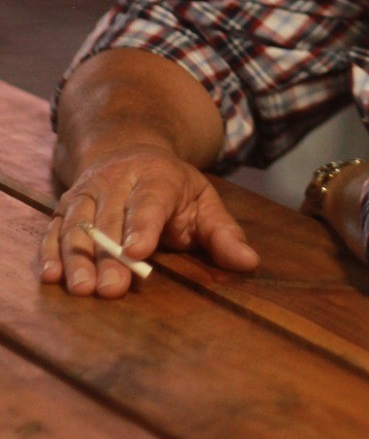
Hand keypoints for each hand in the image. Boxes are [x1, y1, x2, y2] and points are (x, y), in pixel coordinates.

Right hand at [39, 144, 259, 297]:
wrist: (127, 148)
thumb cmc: (171, 187)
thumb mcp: (204, 201)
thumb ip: (223, 233)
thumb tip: (250, 264)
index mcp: (156, 177)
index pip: (149, 202)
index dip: (142, 227)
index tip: (138, 253)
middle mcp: (116, 181)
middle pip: (110, 219)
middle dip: (110, 256)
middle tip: (111, 290)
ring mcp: (86, 193)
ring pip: (78, 226)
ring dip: (77, 259)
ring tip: (81, 290)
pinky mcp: (64, 208)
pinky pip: (53, 230)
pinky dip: (49, 252)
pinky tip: (50, 276)